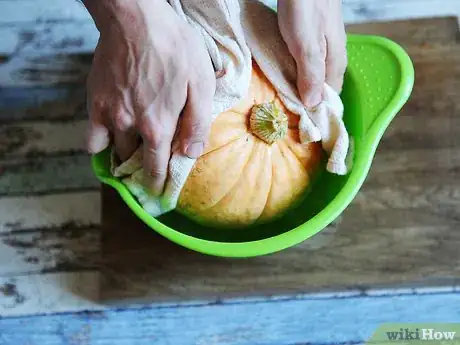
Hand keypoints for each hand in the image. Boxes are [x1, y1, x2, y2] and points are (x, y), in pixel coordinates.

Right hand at [85, 0, 215, 194]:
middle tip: (148, 171)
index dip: (157, 184)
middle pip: (133, 161)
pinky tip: (112, 136)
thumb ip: (197, 123)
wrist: (136, 18)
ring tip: (132, 155)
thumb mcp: (200, 84)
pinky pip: (91, 136)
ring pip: (112, 151)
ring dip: (123, 157)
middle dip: (141, 170)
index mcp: (158, 126)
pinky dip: (100, 142)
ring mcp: (108, 114)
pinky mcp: (94, 101)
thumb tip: (192, 154)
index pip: (156, 168)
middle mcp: (130, 126)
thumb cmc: (174, 48)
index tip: (158, 194)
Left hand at [277, 0, 346, 107]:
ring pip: (314, 71)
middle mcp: (332, 53)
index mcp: (335, 60)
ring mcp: (322, 42)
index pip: (331, 94)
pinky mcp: (310, 33)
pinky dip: (296, 70)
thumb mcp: (307, 45)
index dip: (318, 110)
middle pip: (323, 84)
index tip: (303, 124)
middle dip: (309, 99)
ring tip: (285, 98)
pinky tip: (285, 72)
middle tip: (290, 114)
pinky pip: (305, 59)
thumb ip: (311, 75)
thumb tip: (313, 105)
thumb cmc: (305, 8)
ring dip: (301, 85)